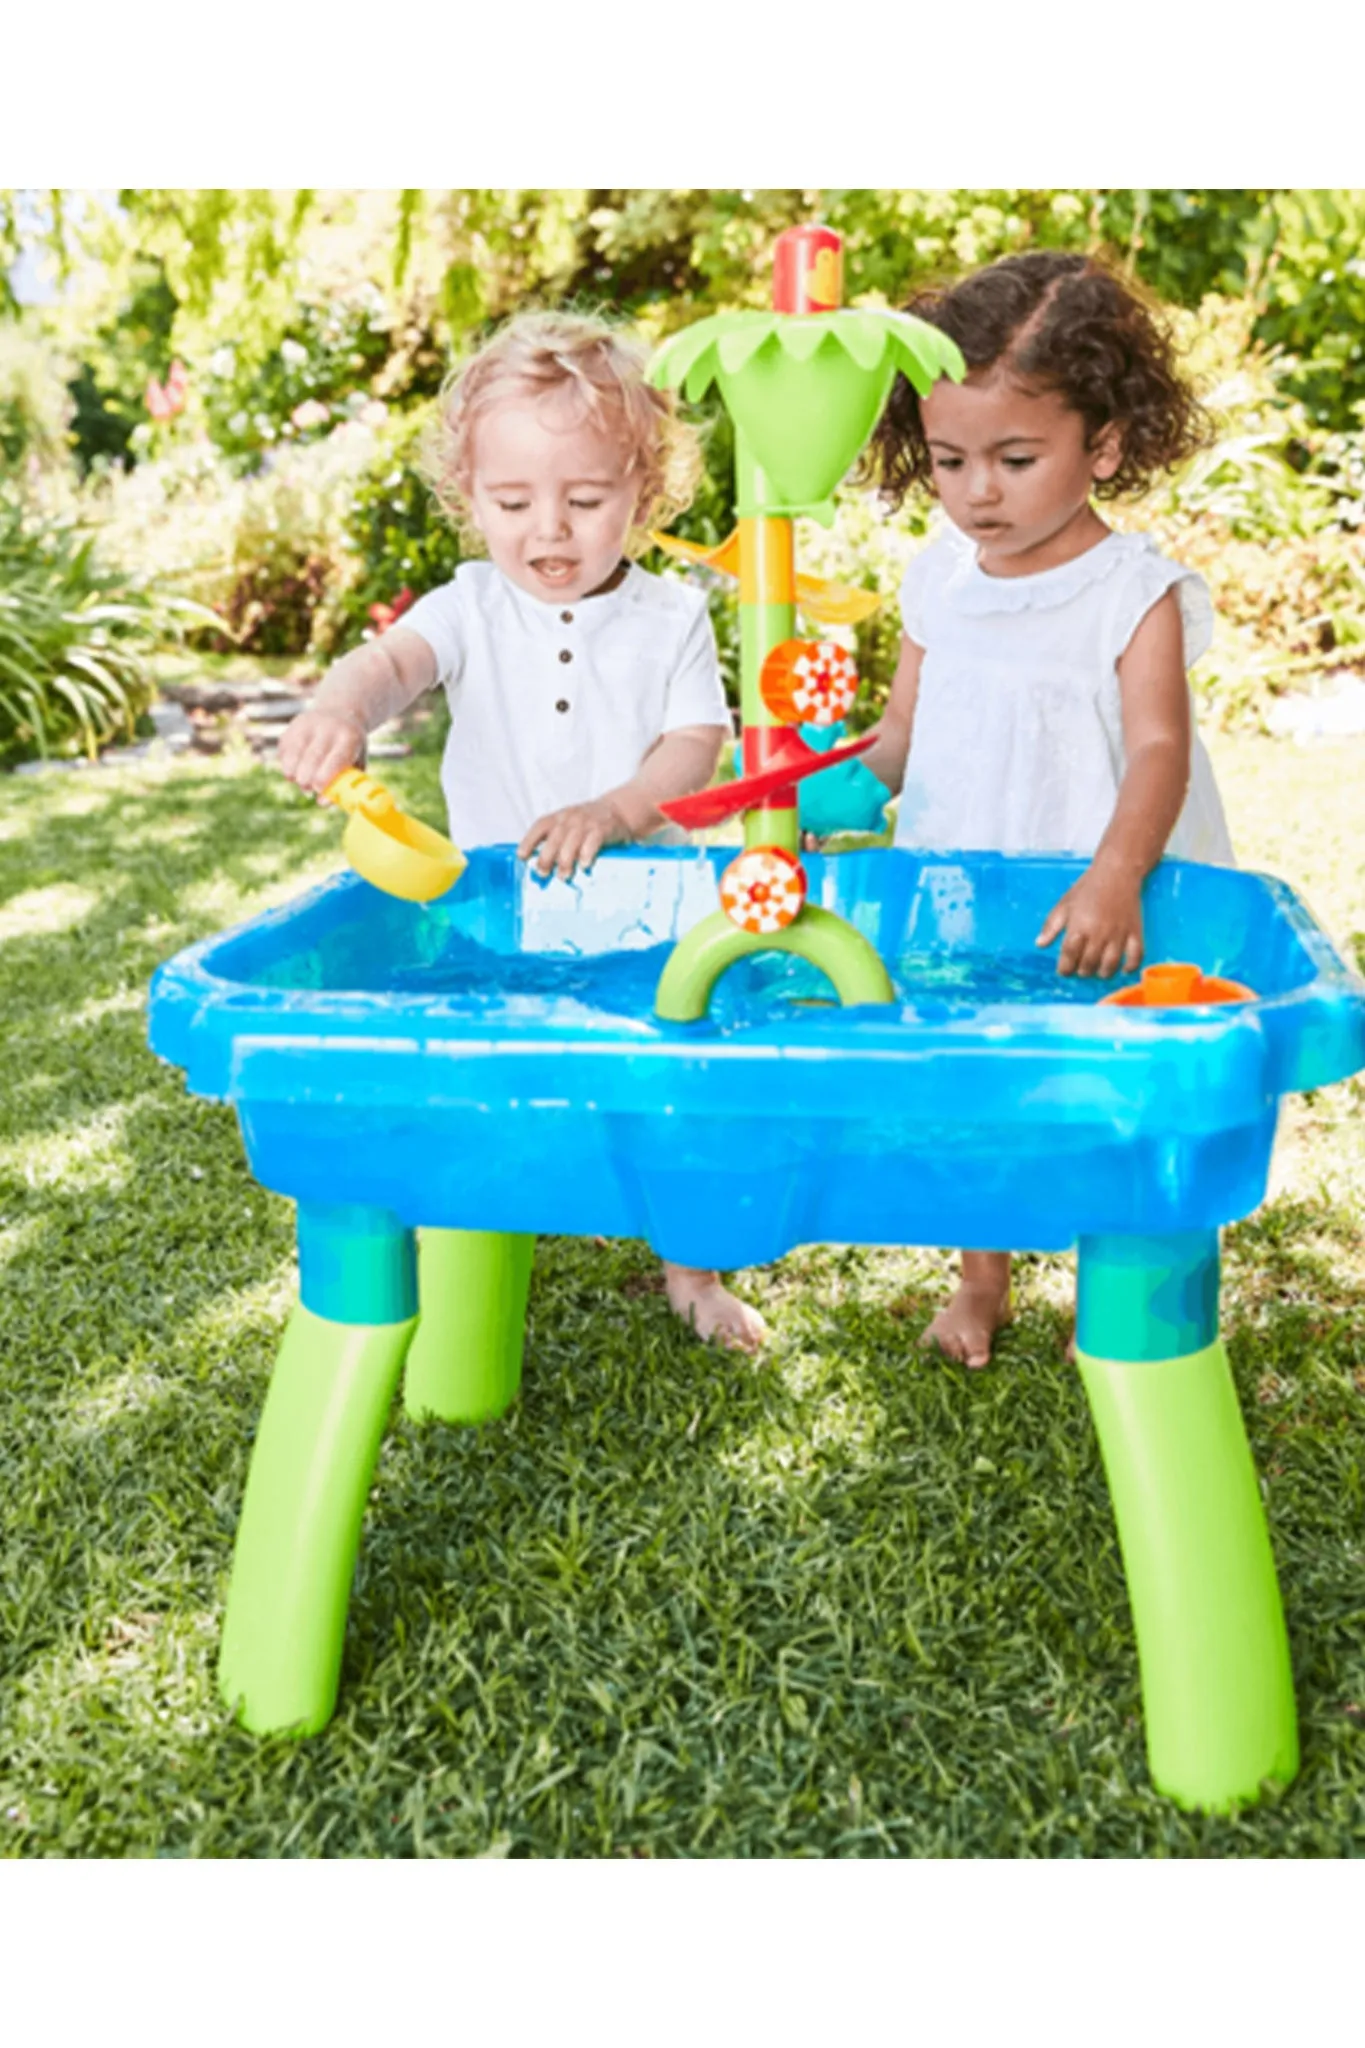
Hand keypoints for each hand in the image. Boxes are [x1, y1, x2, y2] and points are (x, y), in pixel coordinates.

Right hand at [277, 708, 365, 795]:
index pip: (336, 760)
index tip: (319, 790)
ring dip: (293, 774)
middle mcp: (328, 728)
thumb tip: (322, 802)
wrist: (341, 714)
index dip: (325, 778)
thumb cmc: (350, 749)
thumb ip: (342, 784)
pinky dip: (287, 765)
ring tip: (300, 780)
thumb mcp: (356, 763)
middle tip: (307, 790)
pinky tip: (295, 767)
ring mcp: (308, 725)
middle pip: (312, 758)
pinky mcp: (292, 727)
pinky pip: (283, 751)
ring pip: (293, 754)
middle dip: (306, 779)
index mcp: (349, 738)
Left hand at [518, 796, 629, 879]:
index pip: (540, 826)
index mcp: (559, 818)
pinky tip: (584, 865)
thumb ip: (556, 840)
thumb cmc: (588, 823)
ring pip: (571, 842)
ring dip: (565, 861)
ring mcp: (587, 823)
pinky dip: (587, 854)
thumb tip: (541, 865)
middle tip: (543, 873)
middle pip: (554, 838)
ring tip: (563, 876)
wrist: (619, 810)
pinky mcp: (603, 829)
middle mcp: (571, 818)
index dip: (529, 841)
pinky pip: (593, 841)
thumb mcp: (569, 825)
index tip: (522, 856)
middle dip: (546, 857)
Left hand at [1036, 857, 1143, 978]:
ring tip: (1097, 971)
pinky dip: (1131, 967)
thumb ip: (1051, 925)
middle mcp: (1099, 933)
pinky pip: (1136, 956)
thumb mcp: (1065, 904)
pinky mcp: (1135, 931)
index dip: (1064, 968)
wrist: (1117, 871)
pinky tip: (1123, 970)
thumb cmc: (1087, 887)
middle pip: (1089, 963)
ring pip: (1110, 964)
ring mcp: (1119, 934)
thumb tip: (1040, 944)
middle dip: (1082, 970)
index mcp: (1079, 926)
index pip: (1069, 956)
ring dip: (1102, 973)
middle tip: (1080, 969)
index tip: (1063, 970)